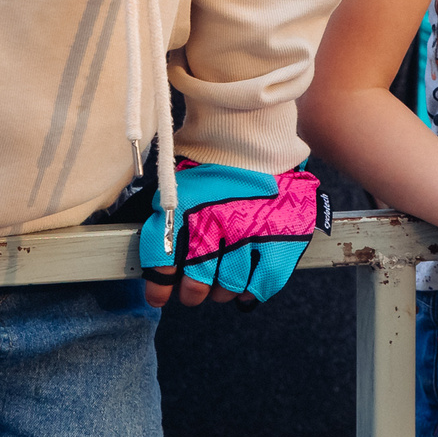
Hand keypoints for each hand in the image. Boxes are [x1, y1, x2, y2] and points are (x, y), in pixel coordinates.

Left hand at [140, 162, 322, 308]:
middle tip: (194, 290)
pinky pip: (262, 284)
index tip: (157, 296)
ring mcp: (249, 235)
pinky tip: (246, 286)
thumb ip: (165, 219)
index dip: (158, 285)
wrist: (254, 140)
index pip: (163, 261)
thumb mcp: (179, 186)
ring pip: (228, 288)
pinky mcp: (280, 240)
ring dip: (222, 291)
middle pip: (196, 283)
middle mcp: (215, 226)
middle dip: (192, 292)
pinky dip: (251, 291)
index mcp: (184, 211)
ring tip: (222, 282)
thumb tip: (157, 259)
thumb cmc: (211, 164)